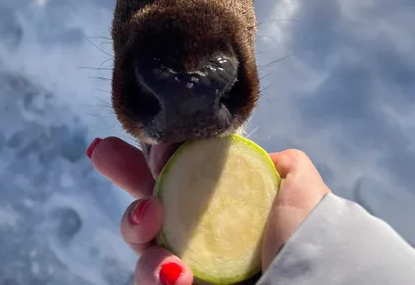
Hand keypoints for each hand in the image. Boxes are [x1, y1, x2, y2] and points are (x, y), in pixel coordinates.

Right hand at [89, 137, 328, 284]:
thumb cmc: (309, 241)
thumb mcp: (302, 189)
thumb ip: (281, 163)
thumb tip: (257, 153)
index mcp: (224, 203)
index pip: (180, 171)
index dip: (157, 152)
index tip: (156, 144)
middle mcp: (200, 233)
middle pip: (148, 198)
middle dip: (122, 170)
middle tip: (104, 152)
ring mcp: (187, 268)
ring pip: (140, 243)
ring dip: (135, 223)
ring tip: (151, 218)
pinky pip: (149, 282)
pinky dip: (155, 275)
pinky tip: (175, 271)